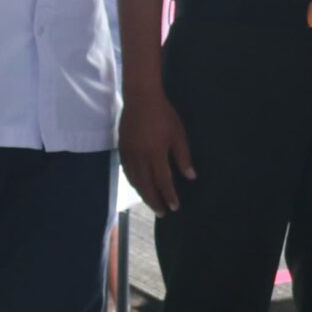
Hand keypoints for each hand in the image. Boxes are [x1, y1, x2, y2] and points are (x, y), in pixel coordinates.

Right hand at [119, 88, 194, 213]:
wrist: (140, 99)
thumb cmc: (164, 115)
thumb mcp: (178, 135)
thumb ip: (183, 157)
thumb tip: (190, 177)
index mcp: (156, 154)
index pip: (163, 181)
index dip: (169, 196)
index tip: (174, 207)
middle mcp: (140, 158)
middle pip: (146, 185)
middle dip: (155, 201)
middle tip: (162, 213)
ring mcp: (129, 154)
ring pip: (135, 180)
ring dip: (143, 194)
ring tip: (151, 202)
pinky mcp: (122, 149)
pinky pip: (127, 171)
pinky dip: (133, 182)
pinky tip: (138, 186)